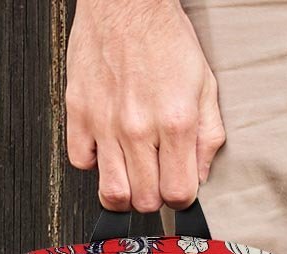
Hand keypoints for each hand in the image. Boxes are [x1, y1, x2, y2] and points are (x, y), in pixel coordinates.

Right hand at [66, 0, 225, 211]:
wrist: (126, 1)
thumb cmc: (165, 39)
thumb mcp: (205, 87)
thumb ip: (208, 137)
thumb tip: (201, 176)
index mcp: (175, 123)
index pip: (178, 194)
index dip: (181, 199)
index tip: (178, 188)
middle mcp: (138, 127)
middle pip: (145, 201)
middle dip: (154, 197)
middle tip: (155, 179)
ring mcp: (105, 122)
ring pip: (112, 192)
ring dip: (125, 192)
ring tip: (131, 176)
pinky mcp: (78, 111)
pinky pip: (80, 162)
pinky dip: (94, 163)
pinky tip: (107, 149)